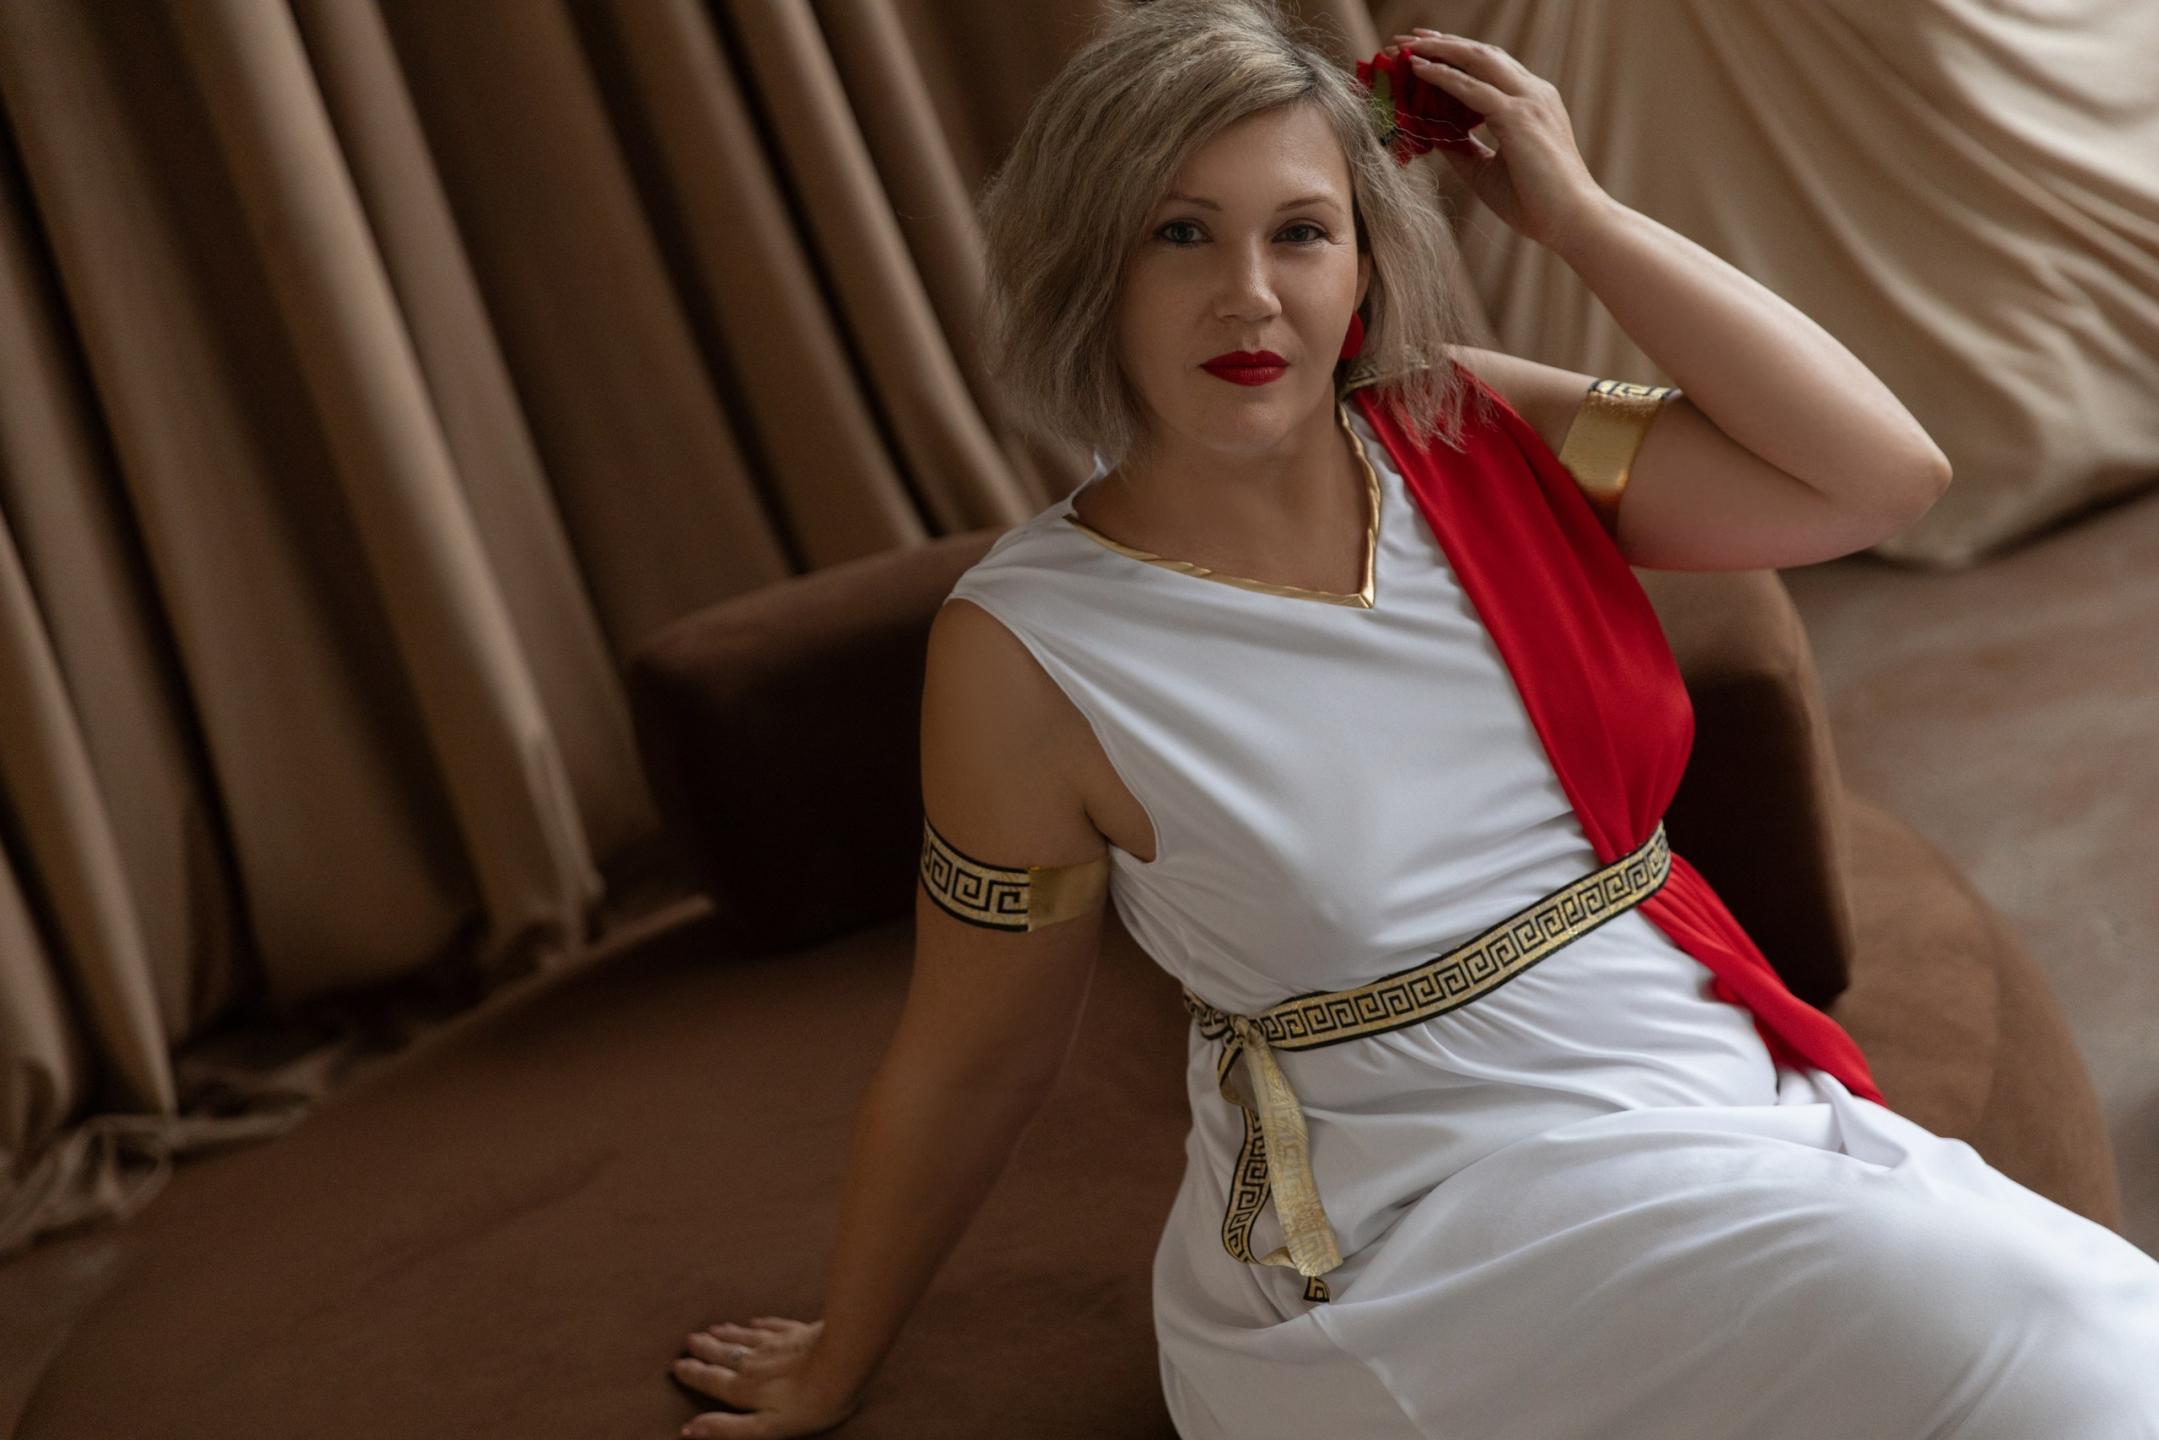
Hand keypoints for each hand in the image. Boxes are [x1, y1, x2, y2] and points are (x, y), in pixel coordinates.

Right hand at [671, 1316, 862, 1437]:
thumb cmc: (808, 1402)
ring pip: (745, 1337)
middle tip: (690, 1339)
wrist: (844, 1361)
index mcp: (744, 1388)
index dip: (693, 1374)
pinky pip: (773, 1325)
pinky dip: (761, 1323)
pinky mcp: (798, 1332)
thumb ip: (727, 1428)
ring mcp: (777, 1344)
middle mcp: (754, 1362)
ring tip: (714, 1328)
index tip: (677, 1364)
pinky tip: (756, 1320)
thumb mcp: (765, 1428)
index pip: (712, 1379)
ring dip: (727, 1333)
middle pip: (724, 1353)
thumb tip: (689, 1430)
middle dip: (705, 1348)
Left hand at [1384, 28, 1609, 253]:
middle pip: (1482, 53)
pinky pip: (1473, 89)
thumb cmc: (1535, 201)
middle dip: (1443, 43)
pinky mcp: (1518, 118)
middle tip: (1407, 39)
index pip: (1490, 67)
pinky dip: (1443, 76)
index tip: (1423, 51)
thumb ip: (1462, 148)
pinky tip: (1419, 70)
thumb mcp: (1487, 170)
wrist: (1572, 221)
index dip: (1455, 55)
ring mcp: (1528, 101)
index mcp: (1532, 102)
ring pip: (1477, 60)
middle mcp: (1533, 93)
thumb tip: (1430, 134)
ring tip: (1406, 46)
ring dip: (1439, 50)